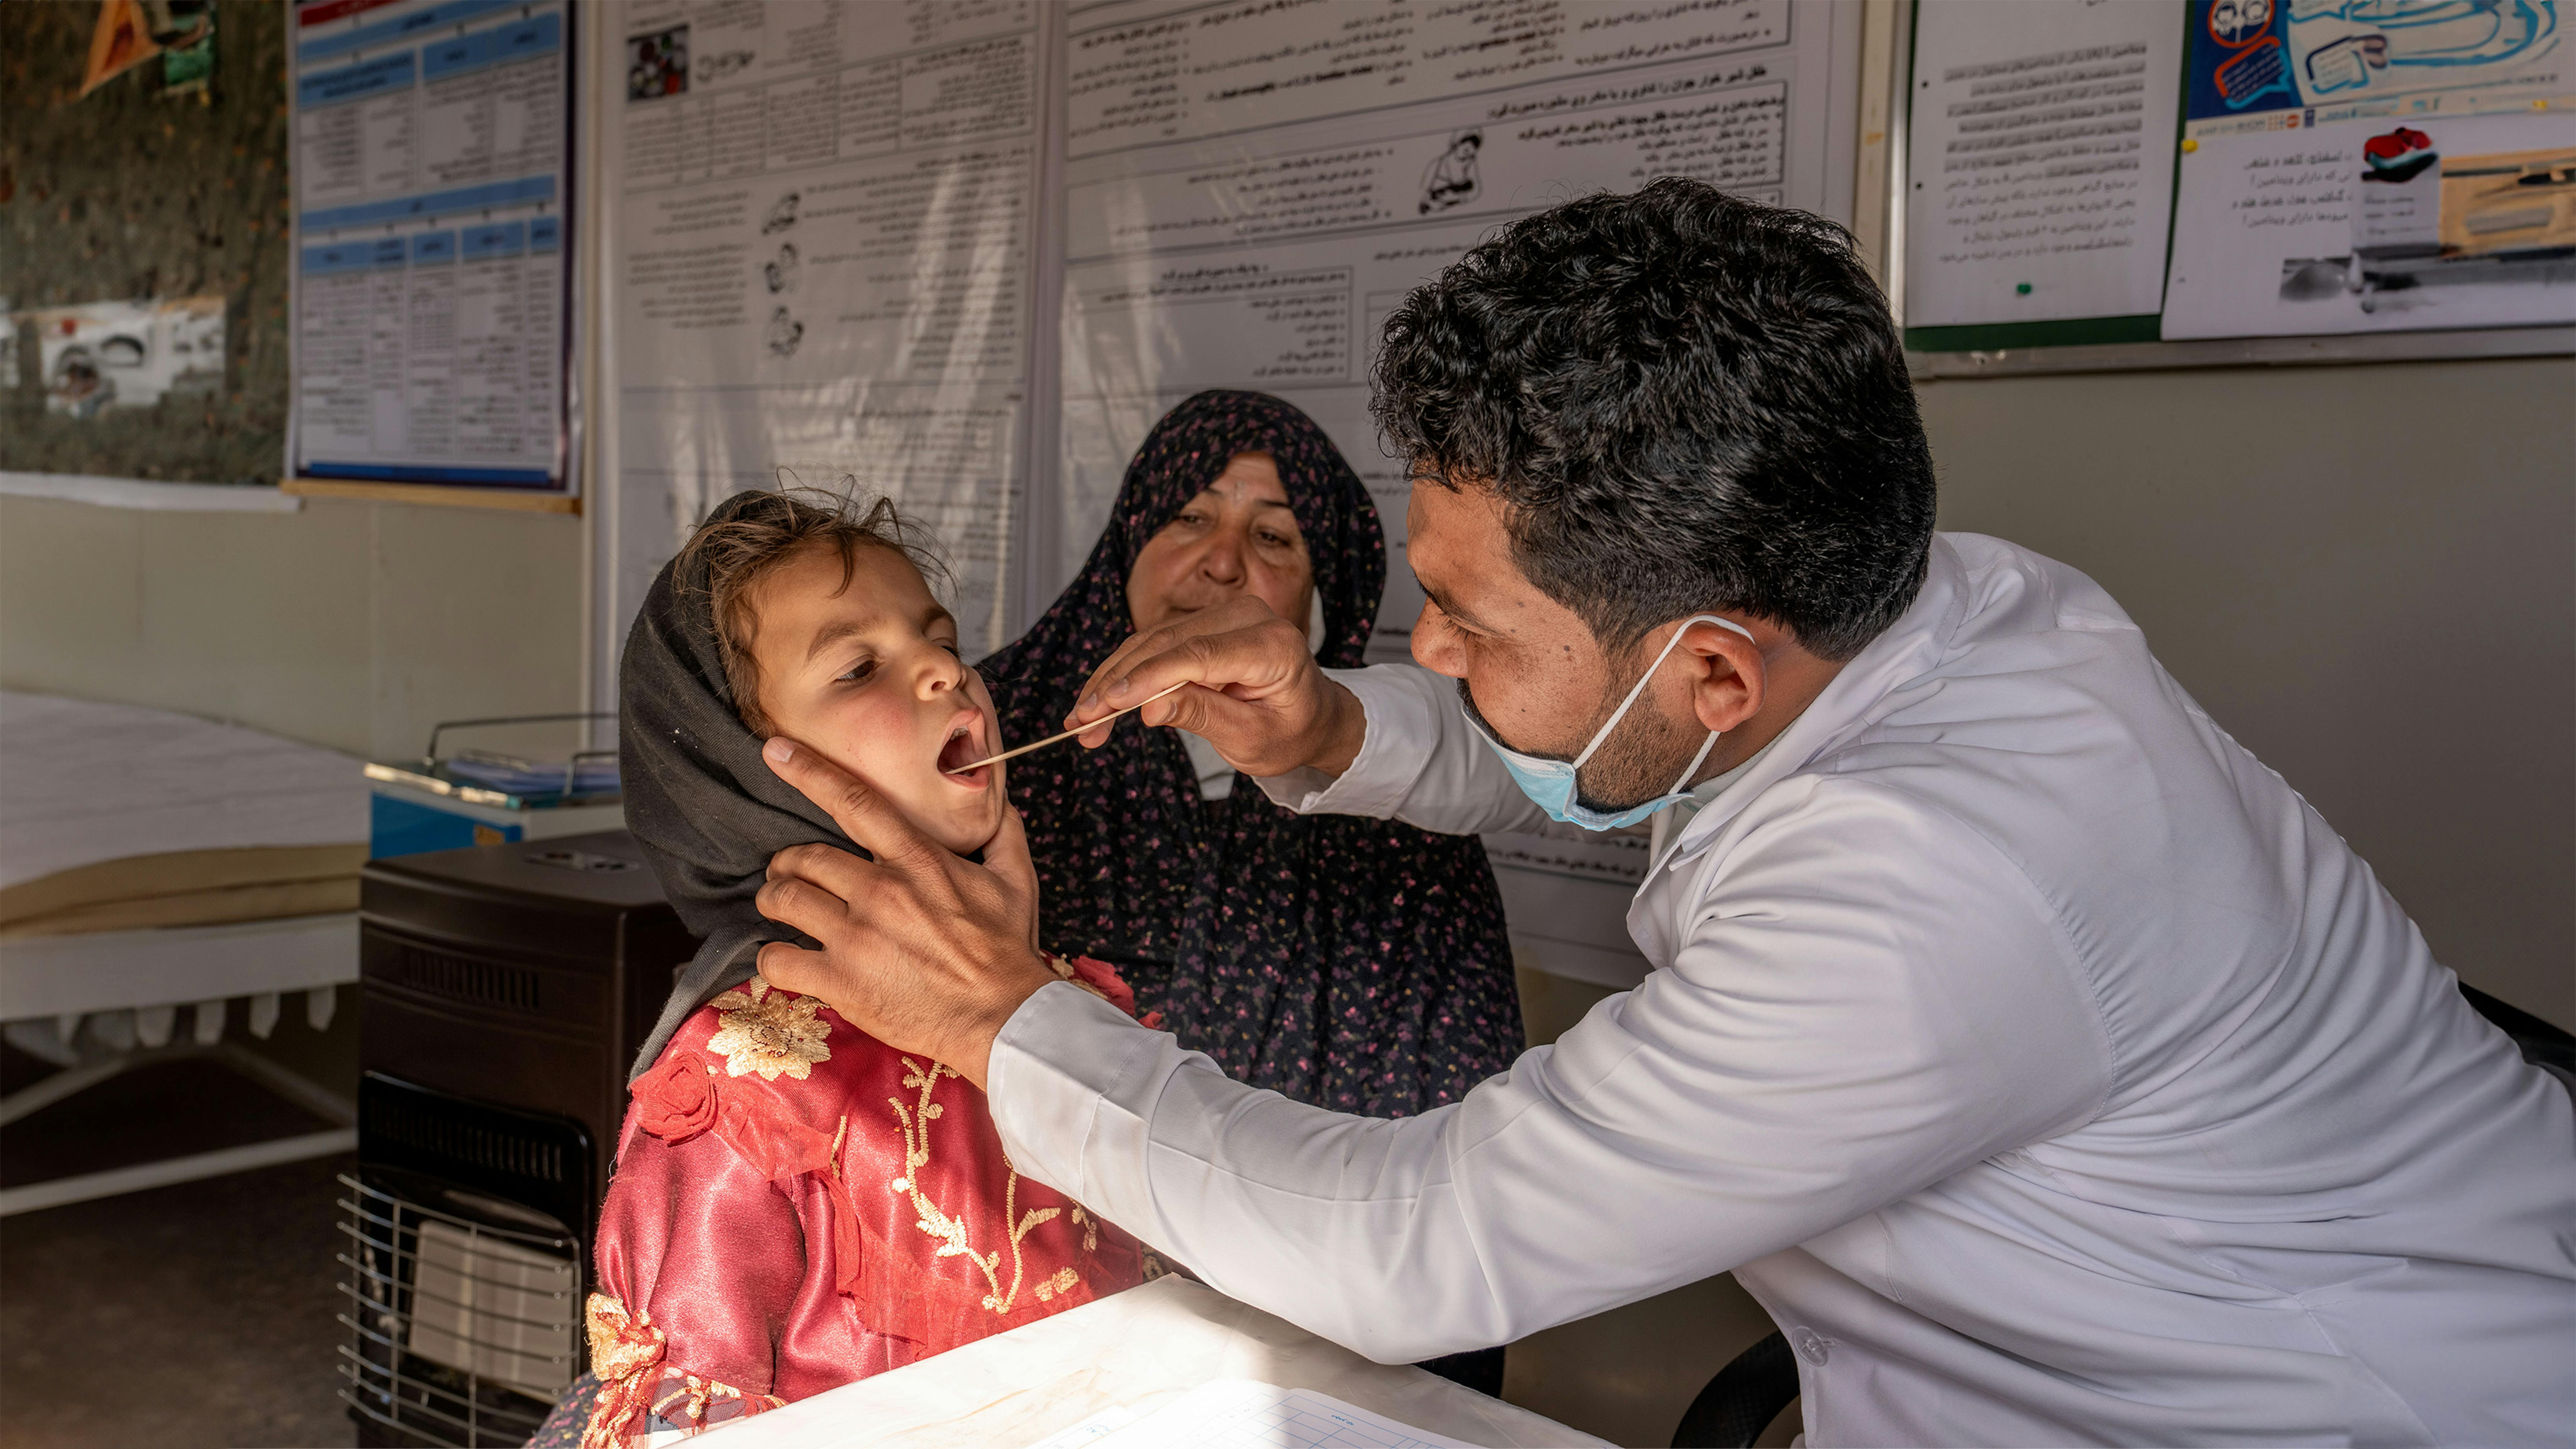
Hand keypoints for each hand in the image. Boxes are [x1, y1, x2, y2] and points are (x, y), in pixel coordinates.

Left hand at [752, 737, 1054, 1088]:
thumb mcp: (1017, 882)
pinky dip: (771, 957)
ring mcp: (857, 938)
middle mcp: (882, 892)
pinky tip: (782, 957)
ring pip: (784, 900)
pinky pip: (779, 960)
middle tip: (788, 872)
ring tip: (779, 906)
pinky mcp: (842, 982)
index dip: (808, 771)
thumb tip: (1000, 803)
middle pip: (804, 857)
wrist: (1004, 1018)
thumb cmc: (1009, 951)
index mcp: (919, 861)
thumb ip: (1005, 835)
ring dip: (773, 899)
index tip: (774, 749)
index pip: (853, 802)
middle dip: (787, 862)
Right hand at [1066, 594, 1366, 778]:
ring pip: (1152, 640)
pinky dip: (1125, 671)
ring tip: (1081, 719)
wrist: (1313, 716)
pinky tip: (1100, 698)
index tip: (1109, 703)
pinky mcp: (1204, 622)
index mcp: (1273, 646)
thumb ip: (1204, 716)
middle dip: (1118, 684)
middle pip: (1167, 643)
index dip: (1148, 678)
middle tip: (1081, 722)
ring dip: (1112, 679)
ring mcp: (1225, 613)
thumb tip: (1149, 707)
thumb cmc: (1291, 731)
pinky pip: (1156, 642)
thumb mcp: (1253, 739)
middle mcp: (1249, 616)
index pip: (1198, 655)